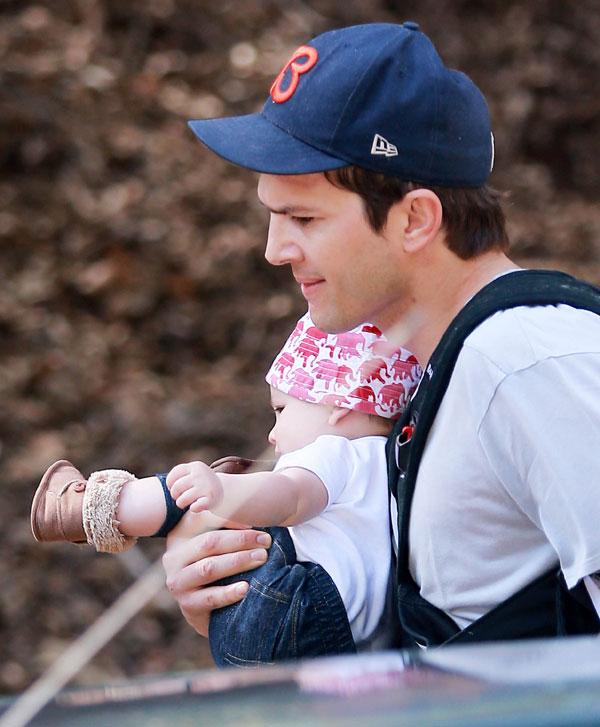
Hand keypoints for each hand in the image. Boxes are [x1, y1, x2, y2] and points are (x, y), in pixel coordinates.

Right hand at [162, 510, 270, 636]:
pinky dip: (229, 592)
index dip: (228, 517)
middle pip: (209, 543)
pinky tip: (246, 587)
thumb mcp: (216, 541)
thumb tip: (249, 515)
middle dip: (240, 540)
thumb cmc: (217, 563)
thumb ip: (224, 523)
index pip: (202, 519)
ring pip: (209, 568)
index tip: (253, 520)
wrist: (207, 608)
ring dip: (238, 562)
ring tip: (261, 558)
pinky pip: (210, 598)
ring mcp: (178, 582)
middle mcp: (174, 558)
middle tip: (266, 541)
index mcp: (180, 536)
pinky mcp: (187, 605)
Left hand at [167, 460, 222, 512]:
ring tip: (185, 504)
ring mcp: (206, 486)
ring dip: (181, 504)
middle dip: (174, 495)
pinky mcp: (211, 499)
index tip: (172, 488)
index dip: (170, 482)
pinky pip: (194, 507)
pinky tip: (195, 507)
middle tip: (178, 498)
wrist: (225, 491)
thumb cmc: (202, 484)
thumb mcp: (194, 474)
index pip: (175, 473)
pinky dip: (193, 509)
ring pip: (182, 500)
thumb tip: (162, 486)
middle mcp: (201, 474)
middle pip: (176, 487)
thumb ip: (181, 476)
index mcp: (196, 466)